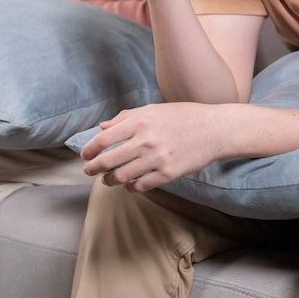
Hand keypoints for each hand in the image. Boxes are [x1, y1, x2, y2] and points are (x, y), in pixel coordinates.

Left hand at [81, 102, 226, 191]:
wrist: (213, 129)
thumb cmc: (182, 116)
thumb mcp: (153, 109)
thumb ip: (125, 117)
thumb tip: (102, 127)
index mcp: (139, 121)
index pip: (103, 139)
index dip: (89, 150)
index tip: (85, 155)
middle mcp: (145, 140)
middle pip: (108, 160)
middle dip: (93, 168)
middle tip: (89, 171)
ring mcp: (157, 158)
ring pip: (121, 177)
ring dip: (110, 180)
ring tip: (108, 180)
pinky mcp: (168, 173)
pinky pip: (141, 186)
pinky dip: (131, 187)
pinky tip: (130, 185)